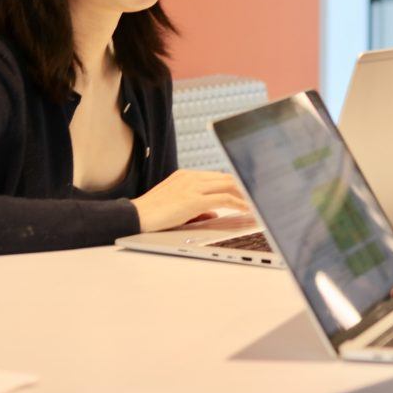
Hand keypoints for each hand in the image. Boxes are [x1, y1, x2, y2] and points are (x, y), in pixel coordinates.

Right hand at [130, 170, 248, 231]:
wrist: (134, 217)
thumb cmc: (153, 215)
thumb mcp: (178, 207)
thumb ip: (198, 208)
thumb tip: (214, 213)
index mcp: (186, 176)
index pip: (217, 177)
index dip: (235, 183)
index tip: (247, 189)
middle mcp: (191, 177)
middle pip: (226, 178)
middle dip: (244, 187)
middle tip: (258, 195)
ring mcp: (192, 186)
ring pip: (228, 185)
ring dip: (245, 195)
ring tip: (257, 202)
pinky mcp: (193, 199)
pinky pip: (223, 199)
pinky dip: (238, 204)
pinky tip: (247, 209)